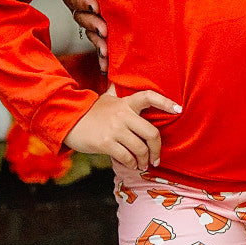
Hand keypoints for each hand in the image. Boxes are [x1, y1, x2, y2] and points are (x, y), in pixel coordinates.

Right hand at [56, 0, 107, 71]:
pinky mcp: (104, 31)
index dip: (82, 2)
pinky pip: (101, 45)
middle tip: (104, 29)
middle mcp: (83, 6)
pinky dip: (103, 57)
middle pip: (81, 18)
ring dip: (98, 42)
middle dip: (93, 24)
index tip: (95, 5)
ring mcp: (93, 19)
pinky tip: (106, 68)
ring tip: (106, 50)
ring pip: (91, 33)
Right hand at [64, 84, 180, 169]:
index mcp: (125, 102)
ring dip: (144, 160)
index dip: (166, 102)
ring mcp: (115, 129)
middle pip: (151, 133)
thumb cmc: (89, 111)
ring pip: (140, 148)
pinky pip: (126, 157)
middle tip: (156, 158)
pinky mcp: (106, 142)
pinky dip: (131, 164)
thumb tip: (120, 80)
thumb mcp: (106, 98)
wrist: (66, 120)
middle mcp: (123, 114)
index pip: (149, 97)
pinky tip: (131, 165)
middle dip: (157, 149)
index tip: (179, 109)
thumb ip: (117, 92)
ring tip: (142, 164)